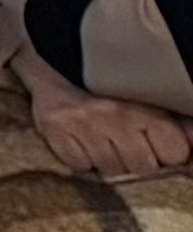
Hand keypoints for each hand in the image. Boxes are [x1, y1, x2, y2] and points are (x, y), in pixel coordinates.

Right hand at [33, 91, 192, 180]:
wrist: (57, 62)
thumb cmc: (111, 87)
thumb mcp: (150, 100)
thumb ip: (179, 125)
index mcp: (144, 106)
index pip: (174, 153)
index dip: (167, 150)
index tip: (155, 140)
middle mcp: (113, 116)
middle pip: (142, 167)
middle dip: (138, 158)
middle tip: (127, 140)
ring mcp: (81, 125)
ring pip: (110, 169)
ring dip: (110, 159)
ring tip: (104, 138)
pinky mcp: (54, 132)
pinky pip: (78, 165)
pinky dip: (82, 158)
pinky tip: (82, 140)